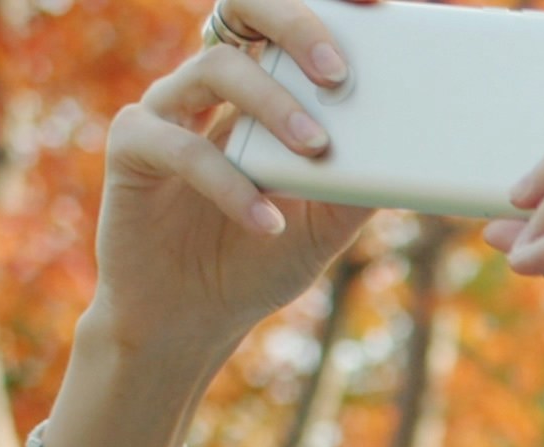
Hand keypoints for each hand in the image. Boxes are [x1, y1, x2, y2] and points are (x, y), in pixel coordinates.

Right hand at [92, 0, 383, 360]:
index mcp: (261, 85)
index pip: (287, 21)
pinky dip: (231, 185)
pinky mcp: (130, 149)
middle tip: (339, 74)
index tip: (376, 7)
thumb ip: (361, 184)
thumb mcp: (328, 224)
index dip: (324, 4)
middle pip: (244, 11)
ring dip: (273, 105)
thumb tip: (412, 150)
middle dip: (296, 26)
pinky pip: (180, 148)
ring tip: (315, 150)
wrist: (192, 319)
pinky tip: (268, 222)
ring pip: (216, 70)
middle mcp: (211, 85)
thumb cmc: (261, 258)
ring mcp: (167, 110)